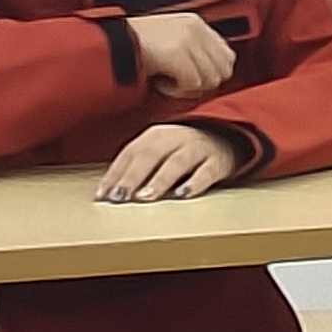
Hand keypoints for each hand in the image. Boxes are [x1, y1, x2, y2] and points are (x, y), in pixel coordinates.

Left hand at [99, 121, 246, 202]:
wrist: (228, 138)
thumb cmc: (184, 150)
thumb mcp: (159, 151)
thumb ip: (136, 166)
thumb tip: (107, 191)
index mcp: (156, 135)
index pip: (131, 153)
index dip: (115, 173)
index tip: (103, 195)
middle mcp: (176, 137)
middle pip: (150, 155)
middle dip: (132, 177)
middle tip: (119, 197)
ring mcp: (198, 148)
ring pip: (176, 162)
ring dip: (159, 180)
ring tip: (146, 197)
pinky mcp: (218, 161)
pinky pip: (206, 172)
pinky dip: (195, 183)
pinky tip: (183, 195)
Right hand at [126, 10, 237, 98]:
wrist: (109, 45)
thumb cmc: (134, 46)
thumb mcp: (169, 38)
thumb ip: (193, 48)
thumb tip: (214, 73)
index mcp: (195, 23)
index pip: (227, 55)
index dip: (213, 72)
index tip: (194, 79)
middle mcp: (195, 29)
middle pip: (223, 70)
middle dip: (203, 82)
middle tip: (180, 83)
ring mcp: (187, 41)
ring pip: (209, 80)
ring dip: (188, 88)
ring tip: (167, 81)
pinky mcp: (177, 55)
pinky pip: (192, 84)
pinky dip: (176, 91)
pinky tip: (161, 82)